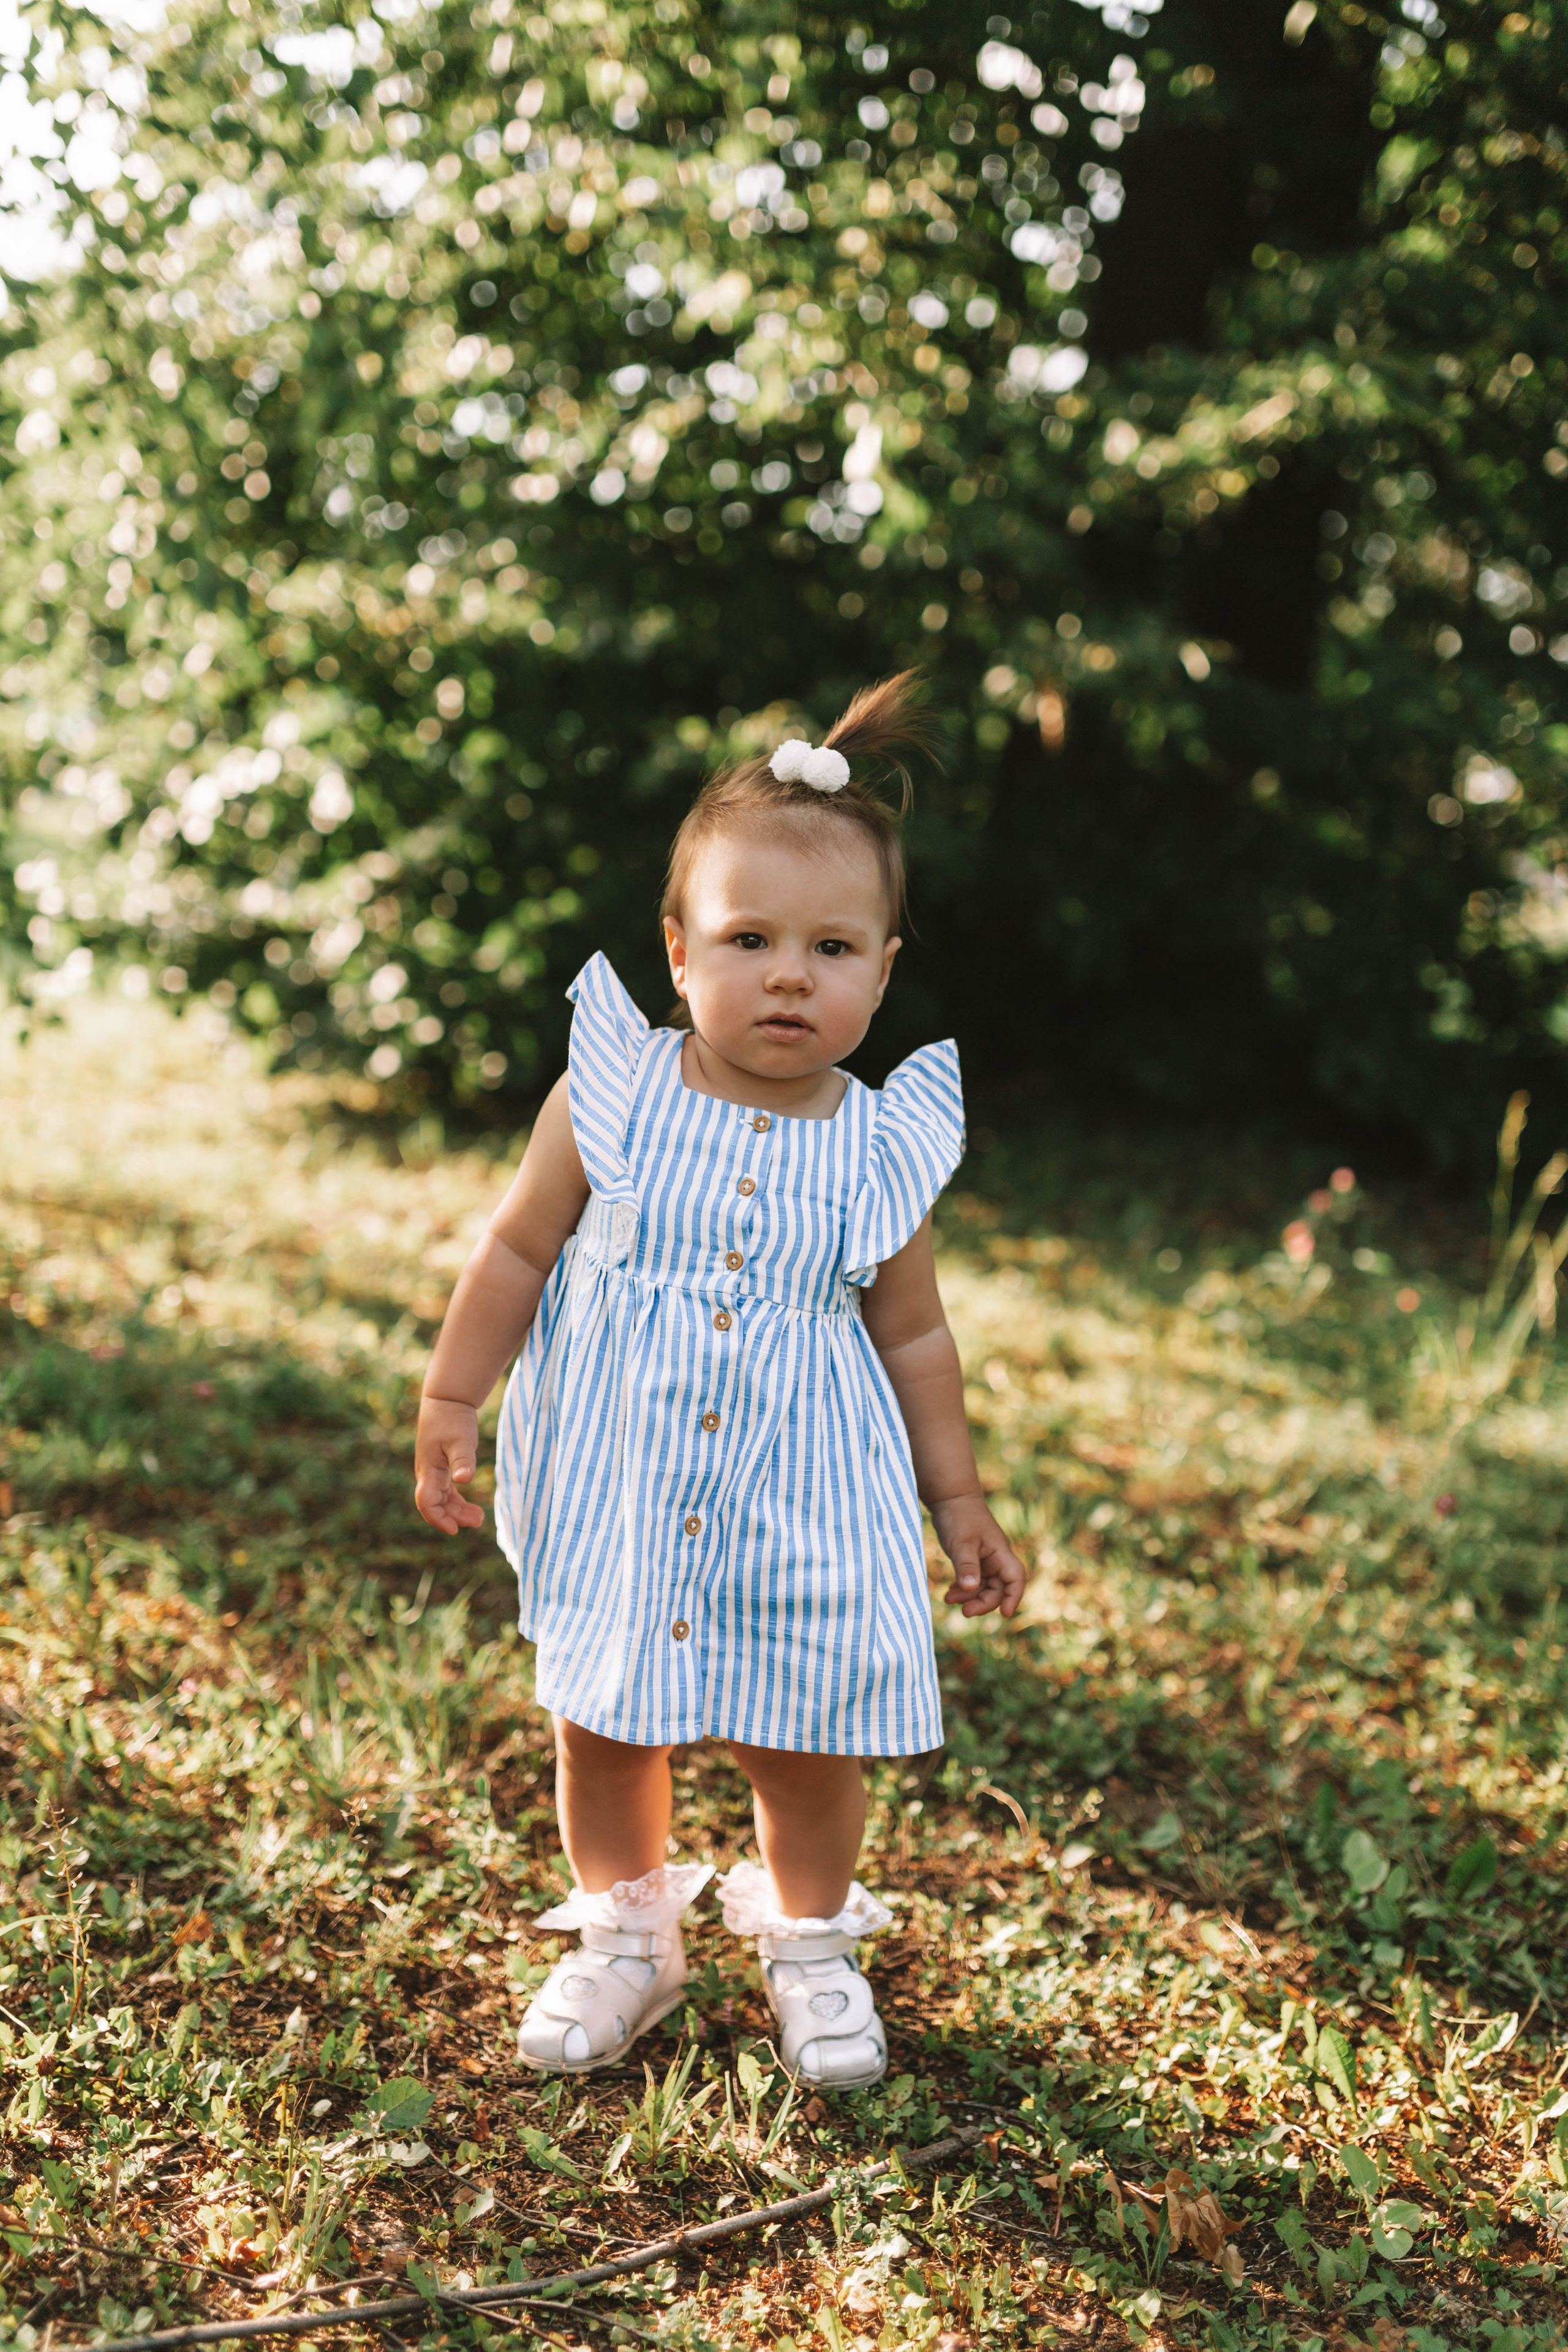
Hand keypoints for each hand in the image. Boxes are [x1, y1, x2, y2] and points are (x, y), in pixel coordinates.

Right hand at [415, 1395, 486, 1533]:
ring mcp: (434, 1472)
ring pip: (442, 1500)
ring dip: (458, 1511)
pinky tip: (472, 1507)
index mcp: (429, 1470)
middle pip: (436, 1505)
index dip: (438, 1519)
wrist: (447, 1401)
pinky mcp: (442, 1468)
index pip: (426, 1503)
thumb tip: (464, 1481)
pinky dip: (458, 1501)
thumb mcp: (460, 1439)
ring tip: (479, 1518)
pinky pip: (447, 1492)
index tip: (455, 1529)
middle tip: (479, 1520)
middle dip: (454, 1517)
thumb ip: (462, 1460)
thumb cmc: (452, 1419)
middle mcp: (428, 1474)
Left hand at [930, 1494, 1027, 1618]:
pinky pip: (973, 1581)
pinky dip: (963, 1589)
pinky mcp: (973, 1559)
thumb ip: (966, 1566)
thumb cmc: (959, 1517)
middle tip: (965, 1612)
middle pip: (999, 1589)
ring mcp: (985, 1560)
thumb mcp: (961, 1543)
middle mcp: (996, 1559)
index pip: (1015, 1579)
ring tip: (948, 1599)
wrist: (950, 1498)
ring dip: (970, 1597)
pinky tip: (950, 1592)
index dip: (1014, 1597)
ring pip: (984, 1587)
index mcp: (1000, 1553)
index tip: (1005, 1615)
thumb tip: (971, 1589)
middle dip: (983, 1603)